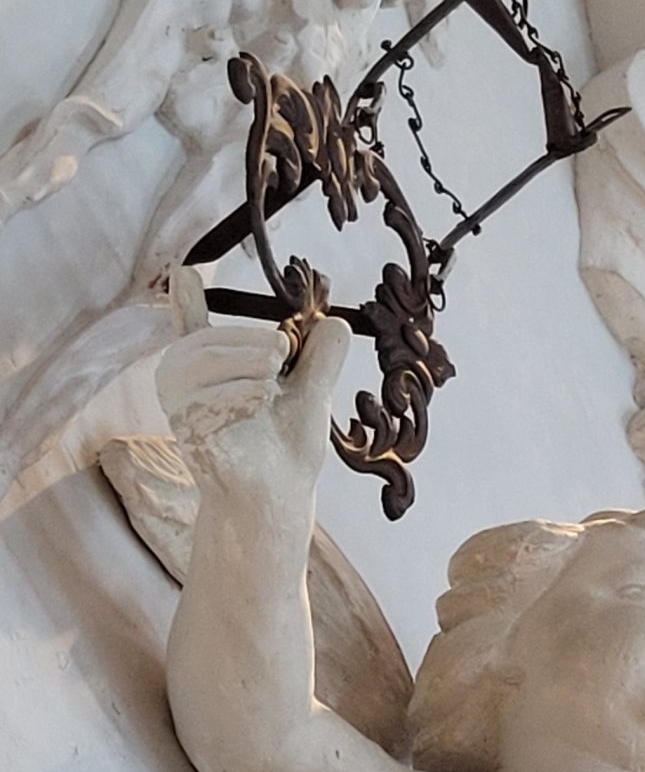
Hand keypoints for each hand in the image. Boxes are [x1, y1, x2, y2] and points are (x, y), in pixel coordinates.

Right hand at [155, 308, 350, 493]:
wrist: (279, 497)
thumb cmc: (286, 449)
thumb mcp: (310, 393)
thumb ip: (320, 356)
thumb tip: (338, 321)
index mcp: (210, 365)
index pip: (193, 324)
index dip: (186, 300)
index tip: (185, 273)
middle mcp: (185, 379)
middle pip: (216, 337)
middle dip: (258, 345)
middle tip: (280, 364)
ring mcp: (179, 402)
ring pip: (210, 358)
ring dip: (252, 369)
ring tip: (269, 392)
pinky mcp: (183, 423)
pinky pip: (211, 392)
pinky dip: (243, 395)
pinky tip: (256, 405)